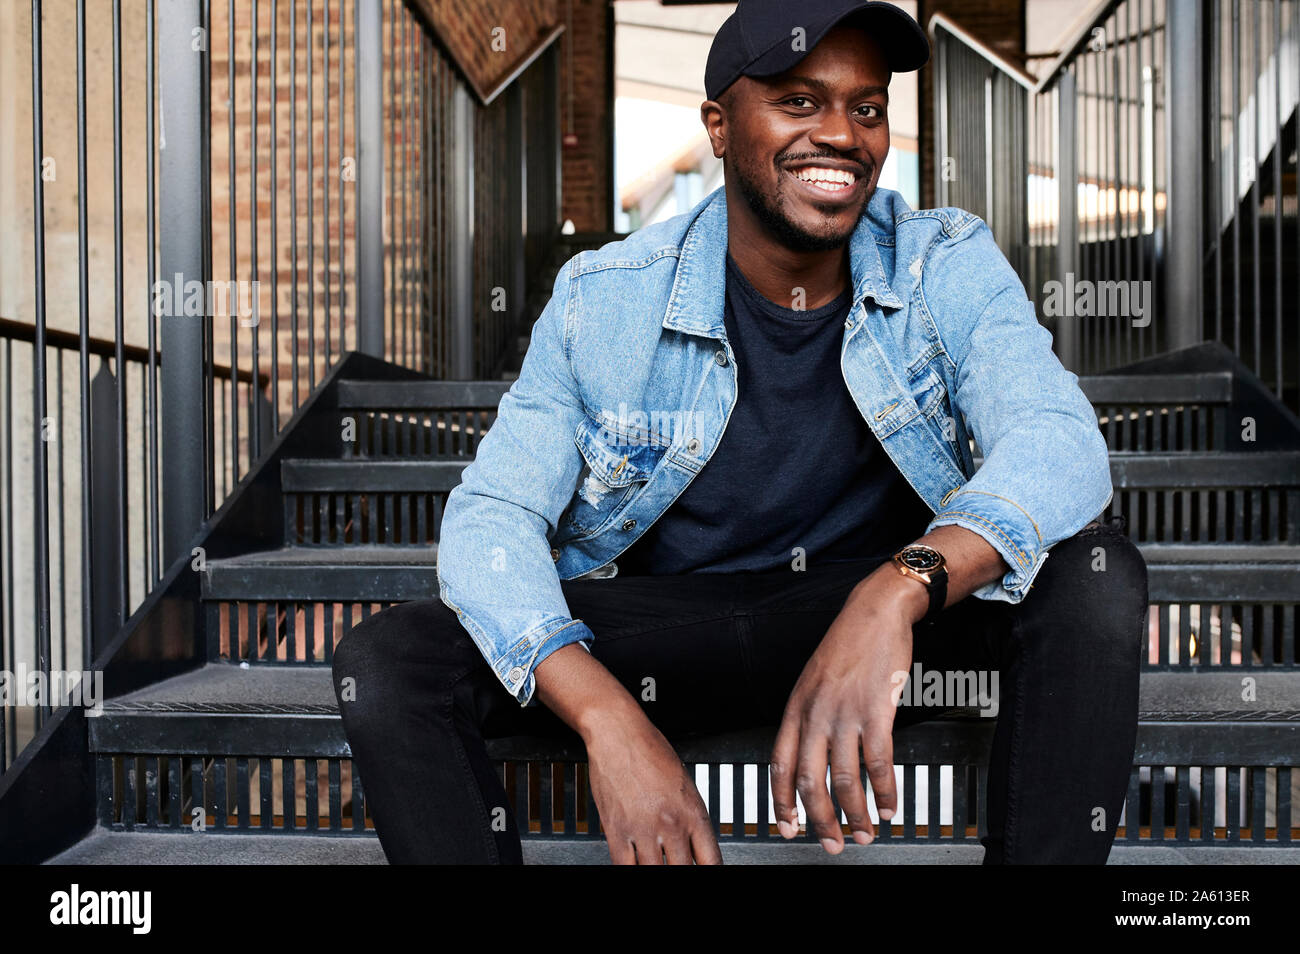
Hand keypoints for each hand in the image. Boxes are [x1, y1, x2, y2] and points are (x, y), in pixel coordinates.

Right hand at [585, 712, 722, 864]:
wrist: (619, 732)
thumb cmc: (650, 750)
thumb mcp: (685, 783)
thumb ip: (690, 817)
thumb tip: (693, 844)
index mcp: (693, 812)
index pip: (711, 861)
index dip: (709, 872)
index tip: (704, 871)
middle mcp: (671, 824)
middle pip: (683, 871)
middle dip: (682, 872)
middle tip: (677, 865)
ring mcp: (643, 829)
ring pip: (653, 873)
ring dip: (655, 871)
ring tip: (655, 863)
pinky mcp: (616, 830)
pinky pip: (624, 866)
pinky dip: (630, 870)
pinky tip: (635, 864)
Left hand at [769, 564, 927, 852]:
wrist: (875, 611)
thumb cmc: (847, 644)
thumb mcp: (812, 681)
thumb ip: (808, 717)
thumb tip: (809, 756)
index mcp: (796, 708)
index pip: (779, 766)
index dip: (782, 802)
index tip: (788, 828)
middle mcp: (815, 713)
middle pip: (809, 780)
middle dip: (820, 820)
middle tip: (833, 844)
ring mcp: (845, 713)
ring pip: (845, 778)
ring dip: (856, 813)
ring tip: (867, 832)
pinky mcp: (877, 710)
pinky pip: (879, 762)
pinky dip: (886, 790)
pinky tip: (891, 805)